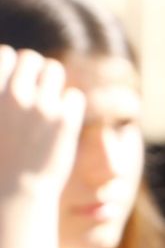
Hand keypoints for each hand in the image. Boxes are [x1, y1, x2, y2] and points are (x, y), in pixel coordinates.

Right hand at [0, 46, 84, 201]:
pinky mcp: (65, 120)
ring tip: (47, 101)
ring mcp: (41, 106)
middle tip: (34, 90)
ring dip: (53, 83)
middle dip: (34, 71)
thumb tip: (9, 60)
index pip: (5, 54)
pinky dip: (69, 105)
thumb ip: (1, 95)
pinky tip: (60, 120)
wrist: (12, 193)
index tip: (13, 81)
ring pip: (55, 71)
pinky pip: (73, 95)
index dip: (11, 65)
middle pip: (32, 59)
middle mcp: (13, 95)